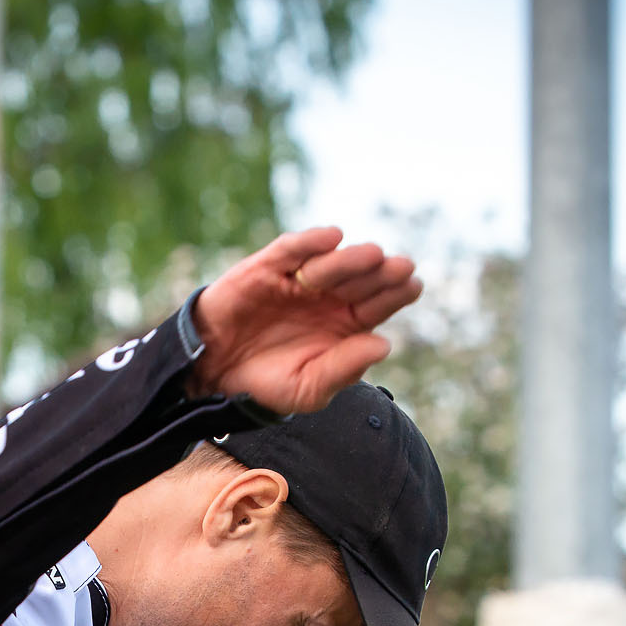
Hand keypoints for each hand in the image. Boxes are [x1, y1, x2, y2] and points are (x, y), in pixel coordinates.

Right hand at [187, 227, 421, 411]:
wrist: (213, 375)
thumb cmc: (266, 383)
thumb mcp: (308, 388)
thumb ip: (344, 369)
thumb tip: (385, 344)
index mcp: (345, 324)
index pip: (377, 305)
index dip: (395, 294)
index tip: (413, 286)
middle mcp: (326, 298)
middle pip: (360, 280)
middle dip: (381, 273)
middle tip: (401, 267)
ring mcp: (298, 280)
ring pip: (330, 264)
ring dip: (352, 259)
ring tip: (373, 256)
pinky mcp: (267, 268)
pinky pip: (290, 251)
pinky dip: (309, 242)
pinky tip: (331, 237)